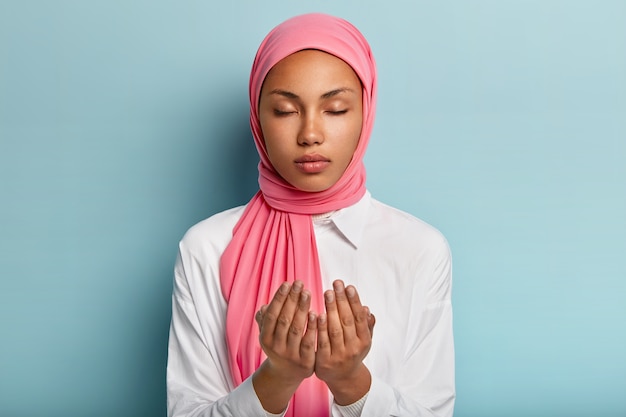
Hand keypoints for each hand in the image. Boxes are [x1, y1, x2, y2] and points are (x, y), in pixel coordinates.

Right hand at [252, 280, 317, 412]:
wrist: (287, 374)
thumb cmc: (279, 345)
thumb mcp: (269, 334)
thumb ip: (266, 320)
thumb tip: (264, 306)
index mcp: (265, 338)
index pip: (271, 315)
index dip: (279, 299)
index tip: (287, 283)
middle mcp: (276, 347)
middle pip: (284, 319)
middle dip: (291, 300)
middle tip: (299, 283)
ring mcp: (290, 355)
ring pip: (296, 329)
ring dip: (302, 309)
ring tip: (307, 293)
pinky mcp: (305, 362)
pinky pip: (309, 342)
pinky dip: (312, 328)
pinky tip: (317, 314)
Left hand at [315, 280, 375, 404]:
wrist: (343, 378)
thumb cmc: (352, 351)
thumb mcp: (363, 340)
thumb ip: (366, 325)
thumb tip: (367, 309)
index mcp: (364, 341)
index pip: (359, 318)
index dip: (354, 301)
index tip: (349, 286)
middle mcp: (353, 348)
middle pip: (347, 321)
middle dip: (341, 300)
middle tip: (336, 284)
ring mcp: (339, 356)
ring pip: (334, 329)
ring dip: (331, 310)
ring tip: (327, 293)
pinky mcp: (324, 362)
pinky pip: (321, 341)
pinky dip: (319, 327)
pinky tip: (316, 313)